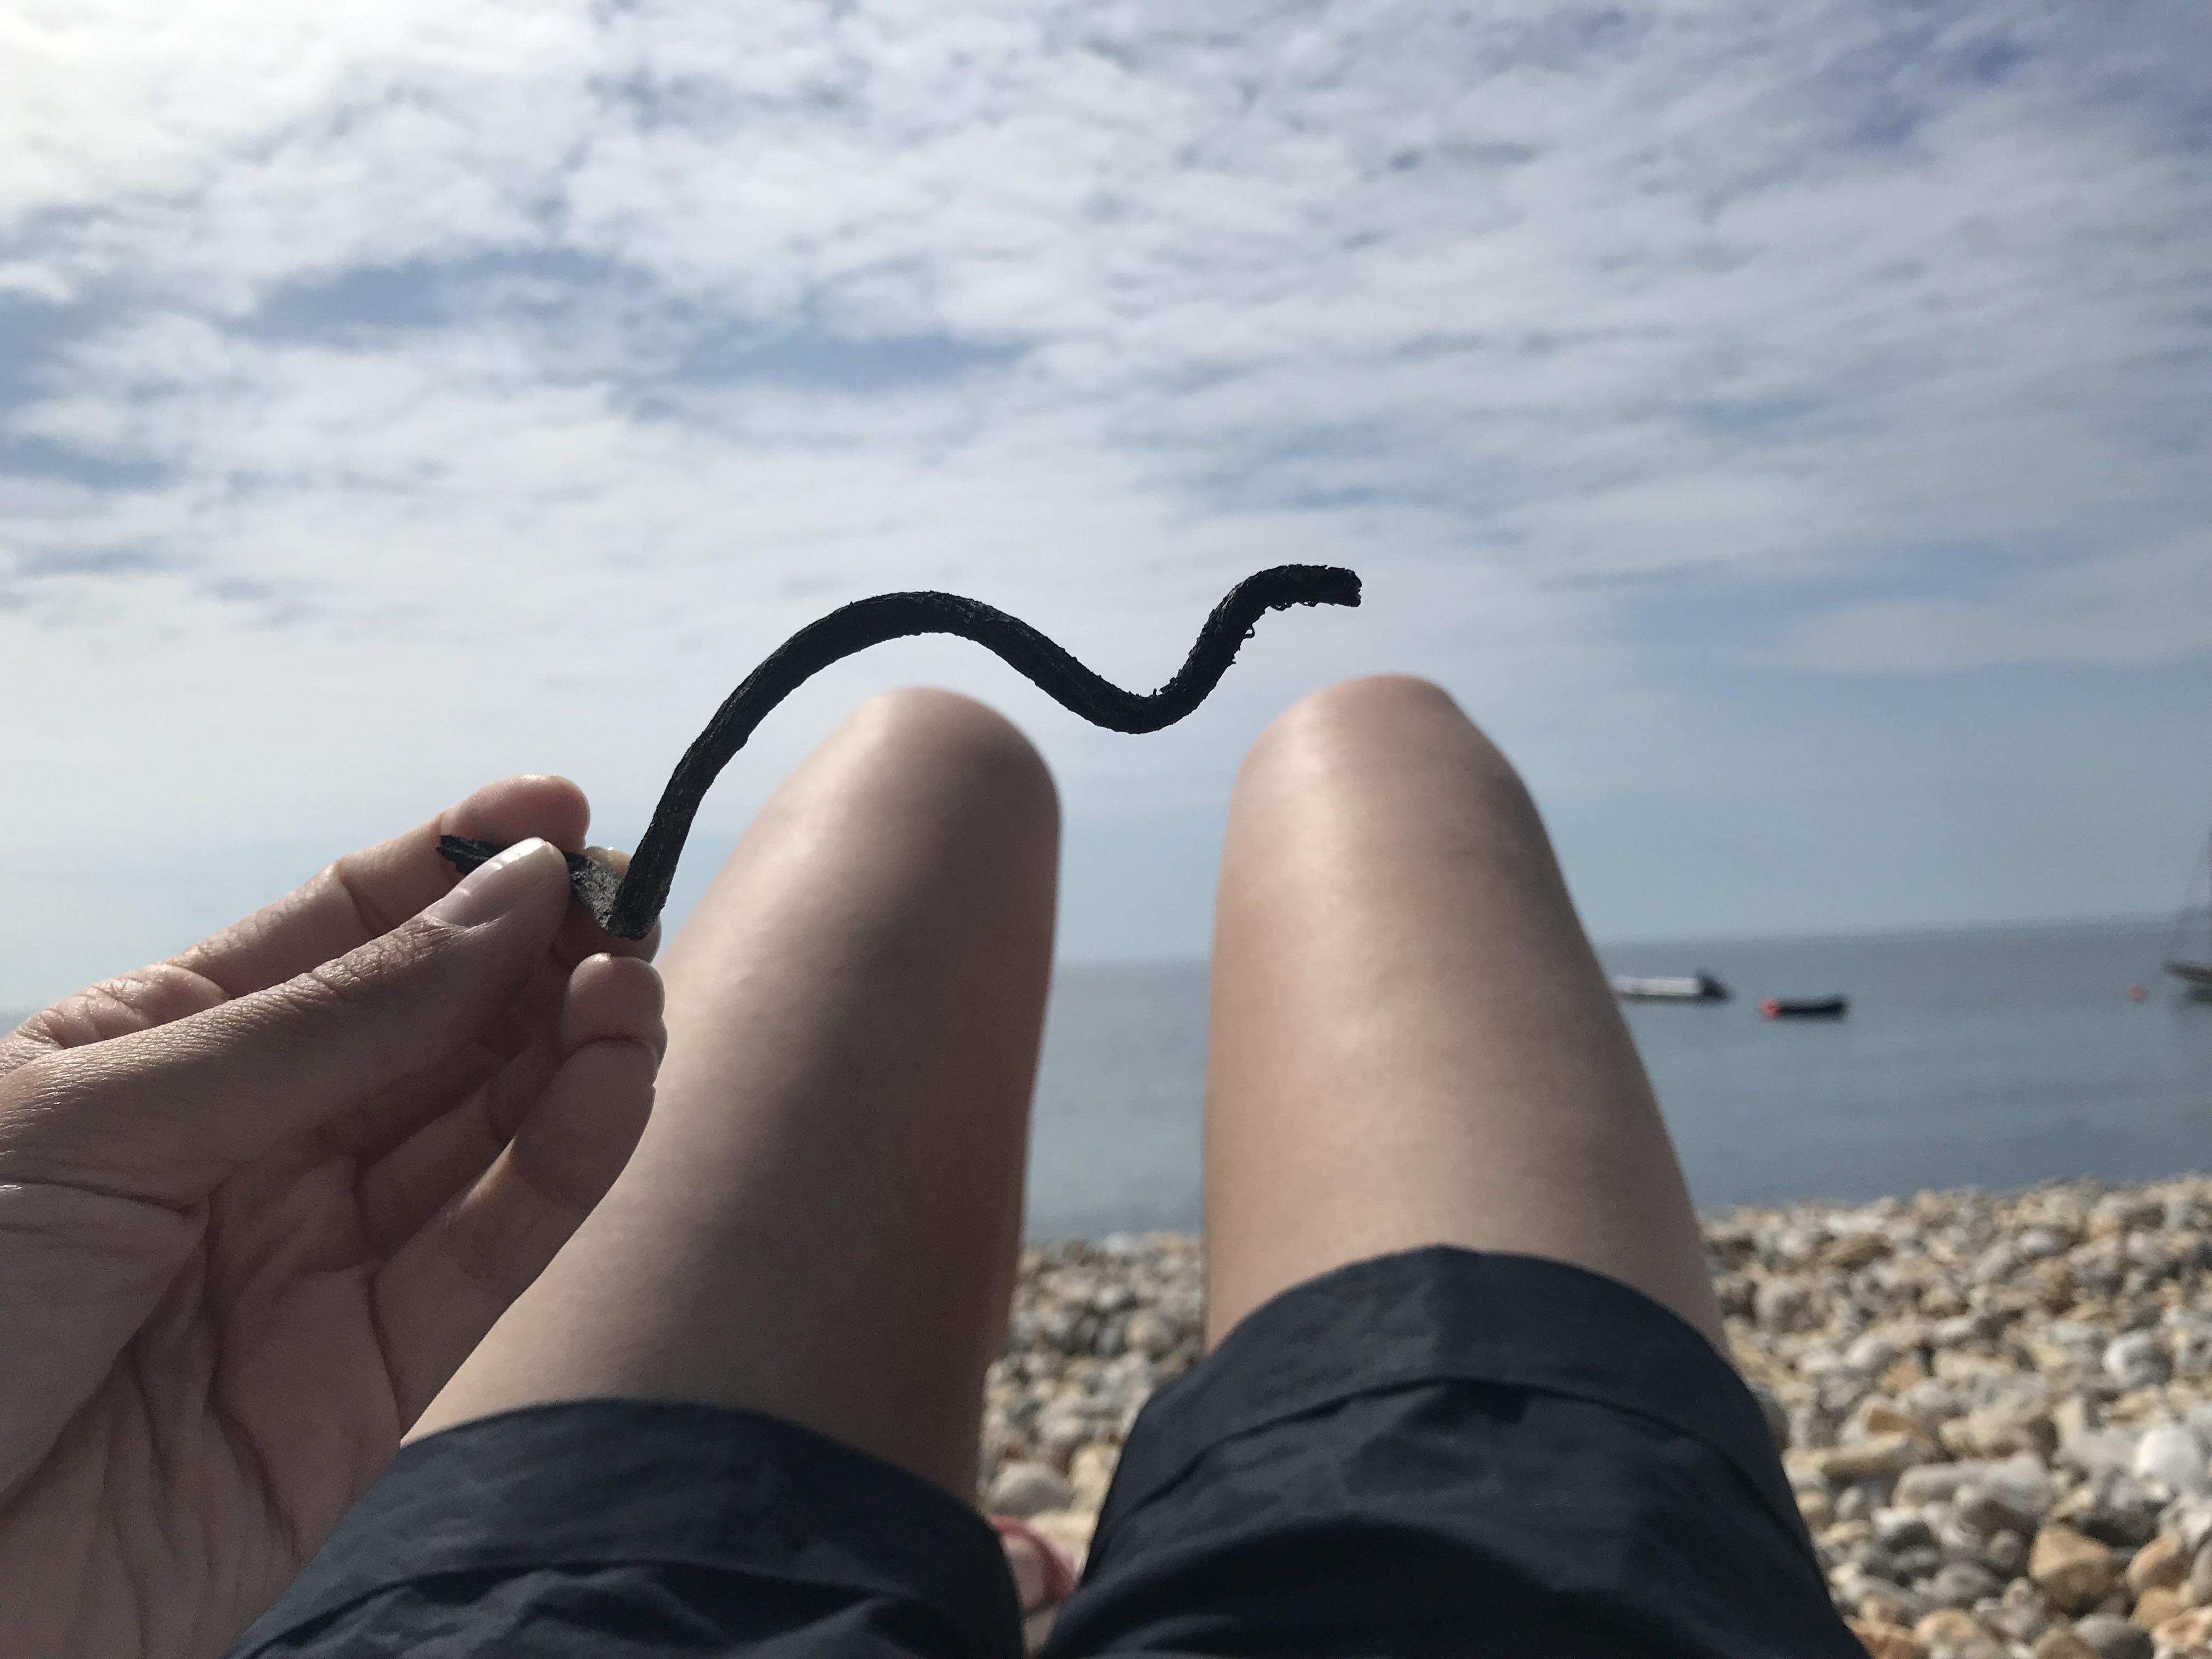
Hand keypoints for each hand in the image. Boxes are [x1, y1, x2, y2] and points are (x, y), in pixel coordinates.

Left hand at [0, 776, 664, 1658]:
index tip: (562, 809)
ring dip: (574, 1050)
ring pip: (483, 1132)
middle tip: (625, 910)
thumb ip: (335, 1017)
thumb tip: (512, 891)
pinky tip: (618, 1083)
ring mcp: (319, 1260)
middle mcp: (256, 1143)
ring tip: (634, 987)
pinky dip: (567, 1163)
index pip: (341, 930)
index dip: (455, 866)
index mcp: (166, 1053)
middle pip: (435, 1027)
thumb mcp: (112, 1113)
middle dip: (536, 956)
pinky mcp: (373, 1378)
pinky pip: (489, 1249)